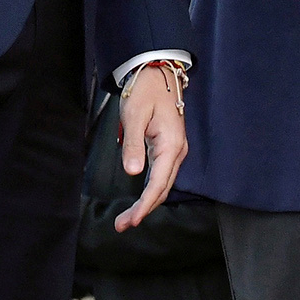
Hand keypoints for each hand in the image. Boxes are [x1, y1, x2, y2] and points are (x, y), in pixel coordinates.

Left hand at [113, 65, 188, 231]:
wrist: (158, 74)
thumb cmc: (146, 91)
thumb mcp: (135, 116)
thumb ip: (133, 145)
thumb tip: (132, 171)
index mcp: (171, 146)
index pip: (158, 184)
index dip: (145, 205)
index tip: (132, 220)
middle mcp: (177, 152)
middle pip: (162, 190)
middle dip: (143, 210)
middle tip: (122, 225)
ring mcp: (175, 151)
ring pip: (162, 185)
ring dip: (147, 203)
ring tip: (127, 219)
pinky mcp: (169, 148)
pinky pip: (161, 176)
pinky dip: (150, 191)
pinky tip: (140, 200)